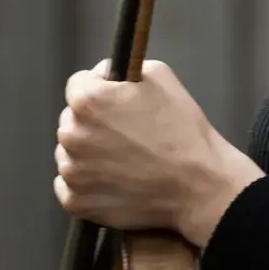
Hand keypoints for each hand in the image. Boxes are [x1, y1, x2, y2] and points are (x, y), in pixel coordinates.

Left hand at [54, 58, 264, 246]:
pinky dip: (89, 183)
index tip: (117, 100)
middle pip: (72, 120)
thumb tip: (104, 75)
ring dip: (89, 153)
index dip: (101, 88)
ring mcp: (71, 172)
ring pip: (71, 153)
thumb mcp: (161, 77)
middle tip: (127, 133)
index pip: (78, 84)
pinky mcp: (76, 201)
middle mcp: (72, 135)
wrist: (197, 185)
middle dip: (93, 122)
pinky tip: (117, 181)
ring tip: (126, 160)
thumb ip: (123, 68)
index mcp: (88, 101)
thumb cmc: (182, 131)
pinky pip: (71, 186)